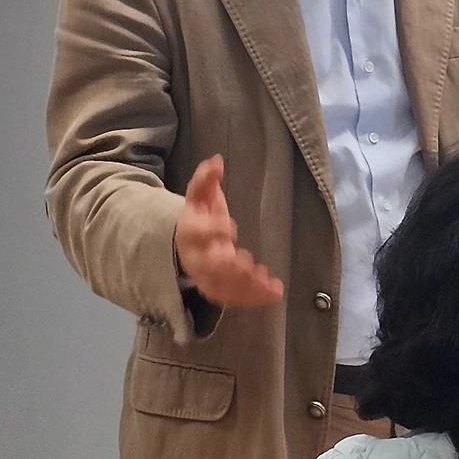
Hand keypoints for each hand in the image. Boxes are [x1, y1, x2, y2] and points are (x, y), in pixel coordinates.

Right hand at [174, 156, 283, 309]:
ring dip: (245, 287)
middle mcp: (196, 257)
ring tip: (269, 282)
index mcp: (190, 230)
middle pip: (210, 266)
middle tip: (250, 264)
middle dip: (230, 267)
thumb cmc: (200, 216)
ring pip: (222, 287)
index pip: (197, 232)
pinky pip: (233, 298)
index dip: (212, 231)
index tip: (230, 228)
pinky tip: (274, 293)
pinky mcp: (218, 288)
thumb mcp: (201, 195)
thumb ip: (206, 178)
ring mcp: (206, 276)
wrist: (184, 242)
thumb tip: (216, 160)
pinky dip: (253, 298)